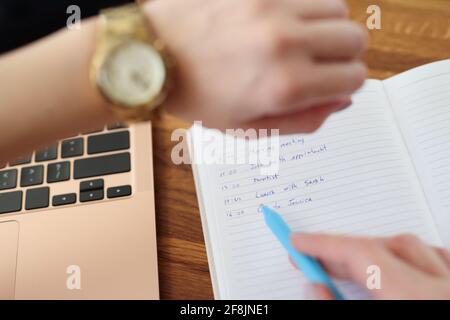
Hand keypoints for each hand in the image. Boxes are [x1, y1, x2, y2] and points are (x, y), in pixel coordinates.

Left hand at [144, 0, 367, 132]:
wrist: (155, 56)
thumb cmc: (198, 97)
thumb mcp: (249, 128)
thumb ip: (303, 120)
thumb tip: (341, 100)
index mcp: (285, 86)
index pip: (355, 77)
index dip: (346, 85)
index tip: (330, 85)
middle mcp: (286, 43)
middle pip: (356, 39)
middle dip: (345, 56)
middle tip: (320, 65)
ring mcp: (273, 9)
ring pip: (338, 9)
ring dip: (328, 28)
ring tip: (302, 42)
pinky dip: (306, 9)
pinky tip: (285, 23)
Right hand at [291, 233, 449, 298]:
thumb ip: (335, 306)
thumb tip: (313, 285)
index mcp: (415, 297)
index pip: (362, 254)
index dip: (324, 243)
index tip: (298, 241)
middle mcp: (443, 288)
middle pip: (387, 247)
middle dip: (345, 250)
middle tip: (314, 258)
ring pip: (418, 249)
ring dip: (380, 250)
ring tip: (353, 264)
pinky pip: (440, 259)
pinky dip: (413, 258)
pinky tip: (399, 266)